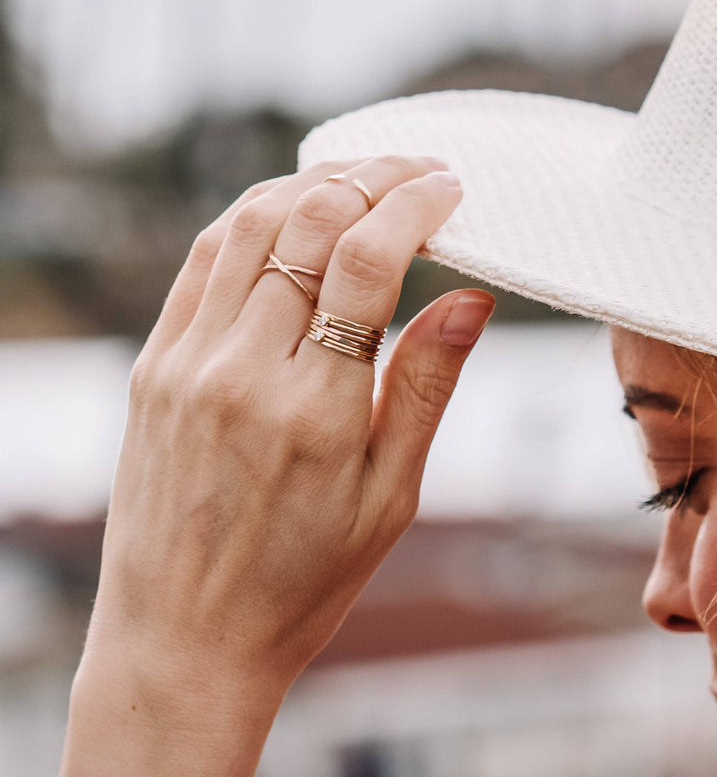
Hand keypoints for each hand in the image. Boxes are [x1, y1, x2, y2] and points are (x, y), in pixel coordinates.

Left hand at [61, 157, 494, 775]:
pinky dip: (255, 215)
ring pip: (251, 224)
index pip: (367, 261)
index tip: (450, 186)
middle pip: (309, 223)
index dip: (415, 204)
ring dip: (314, 182)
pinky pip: (204, 259)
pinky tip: (294, 208)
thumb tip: (472, 298)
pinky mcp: (154, 365)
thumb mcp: (389, 496)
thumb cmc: (303, 578)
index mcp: (314, 412)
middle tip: (419, 168)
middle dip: (374, 176)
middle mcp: (241, 373)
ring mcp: (186, 364)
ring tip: (365, 176)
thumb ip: (427, 385)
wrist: (184, 639)